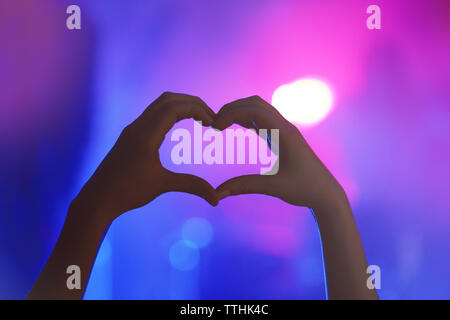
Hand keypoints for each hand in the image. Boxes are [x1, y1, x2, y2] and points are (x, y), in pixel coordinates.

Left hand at [74, 92, 218, 225]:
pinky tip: (179, 127)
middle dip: (192, 103)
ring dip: (180, 106)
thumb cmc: (127, 192)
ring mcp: (132, 130)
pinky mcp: (130, 136)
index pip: (174, 108)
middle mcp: (137, 126)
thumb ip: (192, 186)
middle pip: (168, 100)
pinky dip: (170, 114)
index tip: (212, 121)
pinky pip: (153, 115)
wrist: (98, 198)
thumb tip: (216, 198)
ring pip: (159, 105)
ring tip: (199, 118)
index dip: (197, 109)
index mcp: (145, 135)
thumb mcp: (162, 185)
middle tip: (210, 116)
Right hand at [213, 95, 345, 209]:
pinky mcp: (283, 137)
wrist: (326, 193)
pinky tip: (236, 126)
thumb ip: (244, 186)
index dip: (231, 114)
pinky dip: (247, 119)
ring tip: (220, 124)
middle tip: (213, 123)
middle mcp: (285, 127)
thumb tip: (217, 193)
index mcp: (284, 134)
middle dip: (232, 109)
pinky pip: (263, 120)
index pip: (253, 110)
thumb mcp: (273, 188)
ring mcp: (285, 130)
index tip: (214, 127)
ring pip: (259, 109)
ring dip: (239, 111)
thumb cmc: (304, 189)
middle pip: (255, 104)